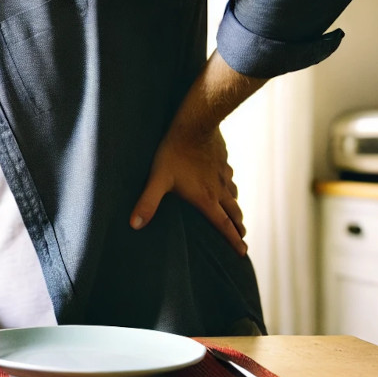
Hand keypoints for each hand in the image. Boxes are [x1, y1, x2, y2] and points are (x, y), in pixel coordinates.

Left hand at [130, 125, 247, 254]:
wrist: (195, 124)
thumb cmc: (174, 152)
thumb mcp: (158, 179)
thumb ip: (147, 203)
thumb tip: (134, 224)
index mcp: (206, 198)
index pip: (222, 225)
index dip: (233, 240)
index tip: (243, 252)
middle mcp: (219, 189)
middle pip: (233, 213)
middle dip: (238, 227)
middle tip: (242, 237)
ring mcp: (223, 174)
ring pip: (233, 195)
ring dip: (236, 208)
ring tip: (237, 215)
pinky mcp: (222, 160)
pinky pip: (230, 177)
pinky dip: (231, 186)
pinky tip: (228, 183)